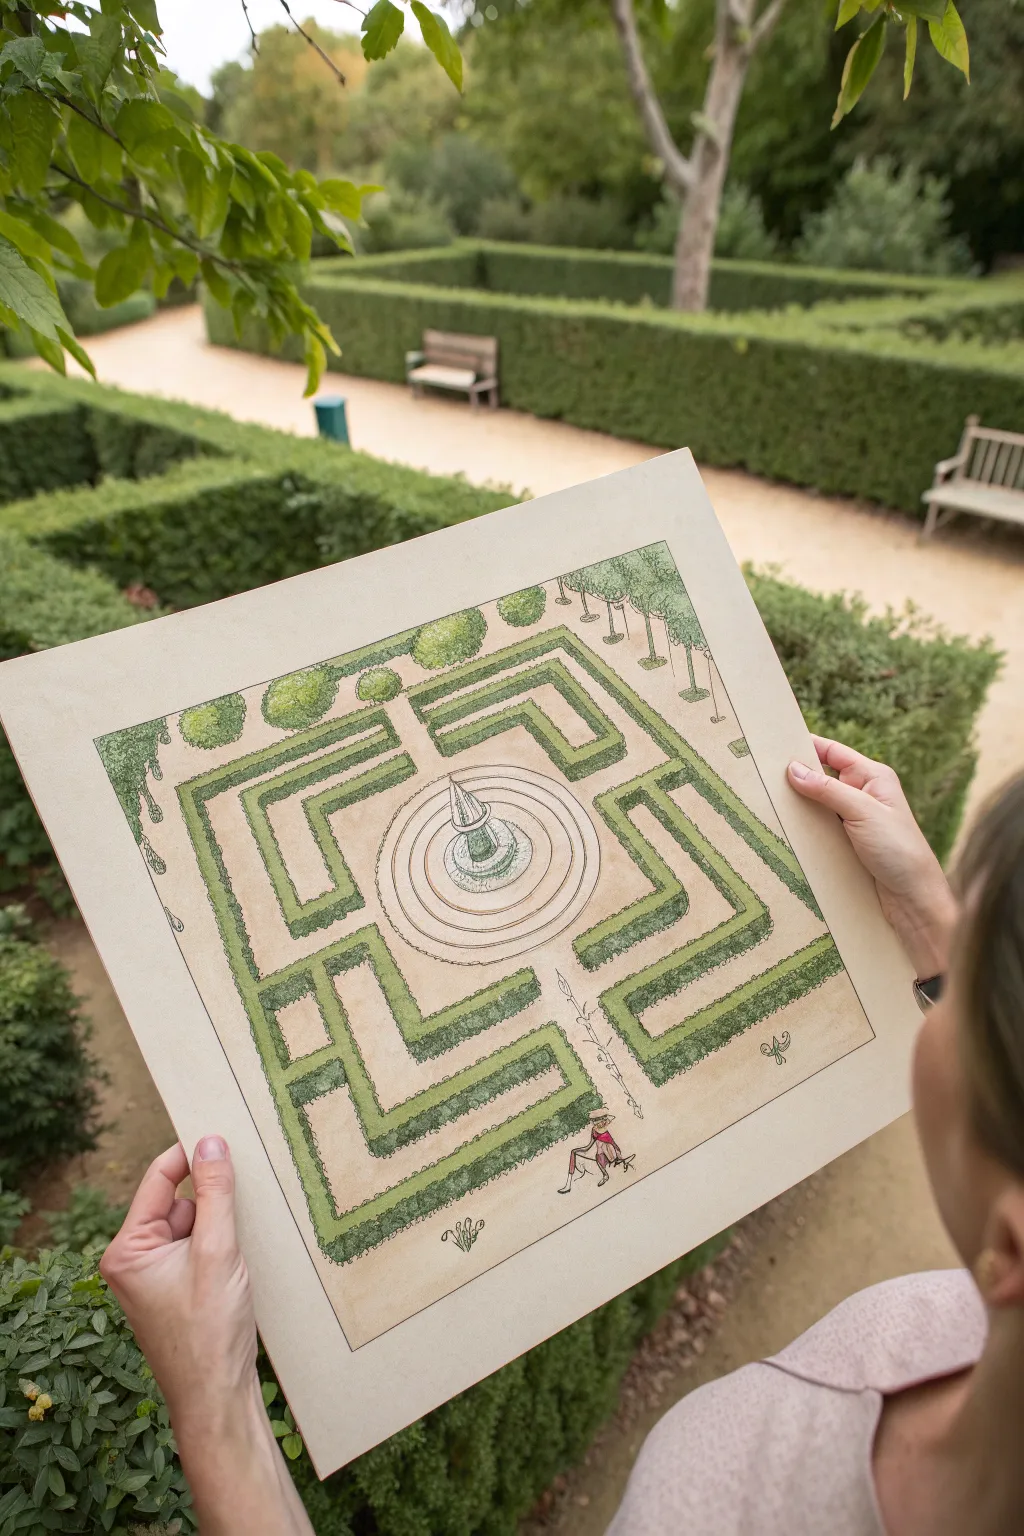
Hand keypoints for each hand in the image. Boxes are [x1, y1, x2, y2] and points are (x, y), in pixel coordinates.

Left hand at [101, 1139, 312, 1535]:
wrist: (217, 1399)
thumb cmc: (210, 1331)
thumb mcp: (217, 1250)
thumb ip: (215, 1193)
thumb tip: (211, 1141)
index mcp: (127, 1249)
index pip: (158, 1179)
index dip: (191, 1154)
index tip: (225, 1131)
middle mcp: (133, 1261)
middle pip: (177, 1201)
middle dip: (211, 1196)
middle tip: (248, 1187)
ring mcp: (154, 1278)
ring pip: (191, 1225)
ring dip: (219, 1223)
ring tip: (246, 1237)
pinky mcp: (175, 1292)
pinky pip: (197, 1249)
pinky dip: (221, 1246)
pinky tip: (244, 1257)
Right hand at [788, 736, 956, 979]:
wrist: (913, 900)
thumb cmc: (899, 850)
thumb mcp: (863, 812)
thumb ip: (827, 789)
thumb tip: (792, 768)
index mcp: (873, 777)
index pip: (831, 752)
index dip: (805, 745)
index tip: (774, 744)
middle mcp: (862, 795)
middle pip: (820, 779)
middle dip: (794, 779)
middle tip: (761, 777)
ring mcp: (853, 821)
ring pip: (816, 807)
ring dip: (796, 808)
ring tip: (764, 803)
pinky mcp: (845, 844)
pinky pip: (818, 830)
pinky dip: (802, 830)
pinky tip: (782, 831)